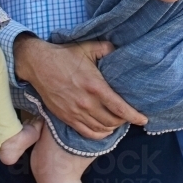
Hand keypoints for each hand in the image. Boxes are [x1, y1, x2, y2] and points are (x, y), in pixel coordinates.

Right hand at [13, 36, 146, 138]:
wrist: (38, 64)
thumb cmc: (63, 56)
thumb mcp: (87, 48)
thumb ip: (106, 49)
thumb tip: (119, 50)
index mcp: (95, 86)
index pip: (120, 107)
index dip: (134, 116)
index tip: (144, 119)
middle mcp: (86, 102)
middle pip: (112, 121)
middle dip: (124, 121)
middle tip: (129, 116)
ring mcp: (75, 112)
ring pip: (101, 129)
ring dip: (112, 128)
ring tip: (117, 122)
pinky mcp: (66, 117)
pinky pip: (87, 133)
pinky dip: (98, 134)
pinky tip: (104, 130)